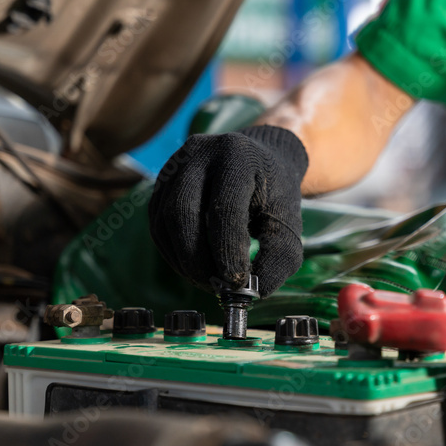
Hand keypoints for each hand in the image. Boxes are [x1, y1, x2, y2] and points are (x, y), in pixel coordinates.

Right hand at [148, 125, 307, 296]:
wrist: (261, 162)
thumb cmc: (275, 194)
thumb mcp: (288, 222)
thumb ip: (279, 257)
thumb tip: (255, 291)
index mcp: (237, 155)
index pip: (224, 207)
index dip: (227, 250)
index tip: (238, 283)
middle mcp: (199, 154)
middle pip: (183, 213)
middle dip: (198, 259)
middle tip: (217, 288)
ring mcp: (174, 167)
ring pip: (164, 222)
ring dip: (184, 261)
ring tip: (209, 281)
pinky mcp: (161, 185)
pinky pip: (157, 226)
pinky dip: (174, 254)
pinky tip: (195, 268)